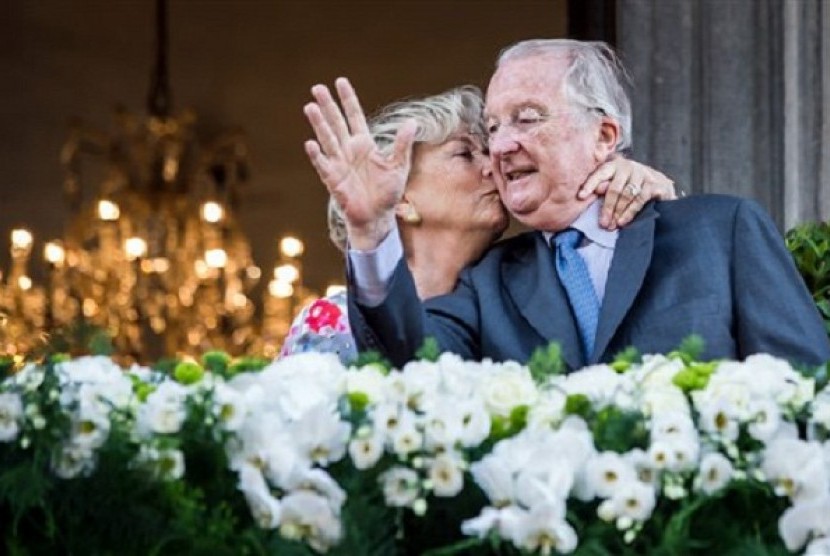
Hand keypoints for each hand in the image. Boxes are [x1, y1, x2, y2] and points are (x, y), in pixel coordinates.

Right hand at [303, 78, 416, 249]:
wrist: (378, 218)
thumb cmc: (388, 193)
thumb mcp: (399, 166)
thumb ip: (402, 144)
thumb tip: (412, 122)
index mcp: (364, 144)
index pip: (354, 116)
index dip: (348, 99)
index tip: (340, 81)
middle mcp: (349, 150)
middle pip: (336, 123)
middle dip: (328, 106)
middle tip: (317, 88)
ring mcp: (339, 164)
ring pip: (327, 139)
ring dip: (318, 124)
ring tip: (310, 107)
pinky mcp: (333, 180)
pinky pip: (323, 165)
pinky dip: (317, 155)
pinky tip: (311, 143)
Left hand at [577, 156, 676, 229]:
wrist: (662, 187)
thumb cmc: (632, 188)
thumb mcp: (616, 186)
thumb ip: (605, 187)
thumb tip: (596, 190)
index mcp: (615, 165)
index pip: (600, 173)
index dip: (590, 184)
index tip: (580, 196)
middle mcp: (629, 167)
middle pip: (614, 188)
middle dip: (607, 208)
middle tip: (603, 223)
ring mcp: (643, 174)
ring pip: (627, 195)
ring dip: (618, 212)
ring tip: (612, 225)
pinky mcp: (656, 184)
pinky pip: (640, 199)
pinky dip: (631, 212)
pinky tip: (624, 221)